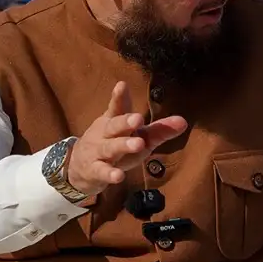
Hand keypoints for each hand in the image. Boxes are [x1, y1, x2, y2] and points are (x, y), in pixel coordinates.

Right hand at [65, 82, 188, 197]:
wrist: (78, 168)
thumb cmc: (113, 145)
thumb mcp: (135, 136)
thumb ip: (158, 130)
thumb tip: (184, 121)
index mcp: (113, 121)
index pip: (117, 107)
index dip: (119, 97)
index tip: (122, 85)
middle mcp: (104, 134)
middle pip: (114, 125)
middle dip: (125, 122)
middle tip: (138, 118)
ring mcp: (98, 152)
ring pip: (110, 148)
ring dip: (123, 145)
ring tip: (138, 144)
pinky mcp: (95, 171)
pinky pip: (102, 172)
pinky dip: (110, 174)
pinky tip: (119, 176)